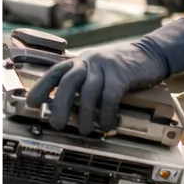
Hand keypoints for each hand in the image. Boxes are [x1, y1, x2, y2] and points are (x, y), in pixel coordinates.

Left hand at [26, 18, 183, 135]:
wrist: (151, 53)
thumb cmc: (120, 66)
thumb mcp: (96, 69)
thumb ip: (82, 83)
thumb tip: (65, 108)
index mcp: (79, 61)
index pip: (55, 73)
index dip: (41, 87)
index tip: (32, 103)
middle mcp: (88, 61)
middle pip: (68, 82)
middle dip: (60, 105)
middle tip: (57, 124)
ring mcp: (105, 67)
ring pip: (88, 91)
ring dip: (85, 114)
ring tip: (84, 130)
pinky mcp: (122, 74)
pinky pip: (110, 96)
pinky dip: (107, 113)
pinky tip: (107, 125)